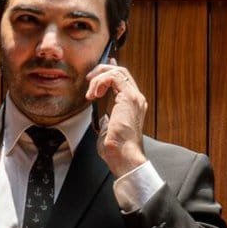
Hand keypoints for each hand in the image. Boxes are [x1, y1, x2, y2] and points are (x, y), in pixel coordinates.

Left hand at [85, 59, 148, 177]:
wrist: (124, 156)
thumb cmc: (116, 149)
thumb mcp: (108, 129)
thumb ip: (106, 119)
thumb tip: (101, 116)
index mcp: (133, 105)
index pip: (123, 80)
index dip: (110, 71)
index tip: (96, 72)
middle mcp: (137, 99)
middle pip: (121, 72)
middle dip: (102, 71)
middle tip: (89, 80)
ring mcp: (135, 97)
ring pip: (118, 71)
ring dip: (99, 77)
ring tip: (90, 92)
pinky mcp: (129, 97)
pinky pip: (114, 77)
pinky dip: (100, 82)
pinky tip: (94, 94)